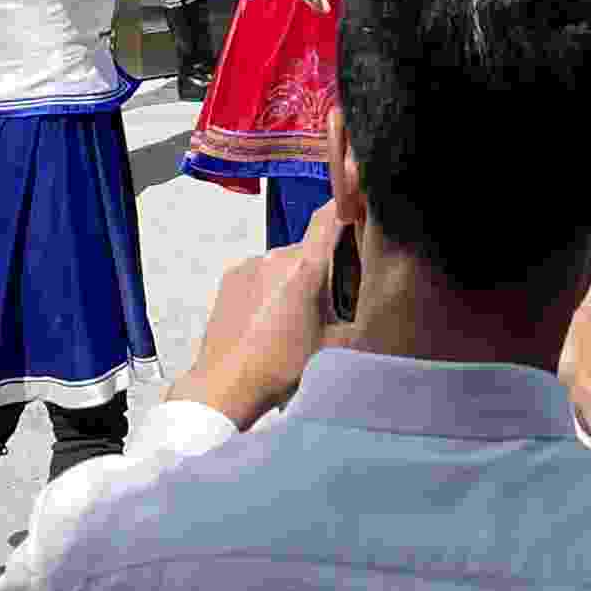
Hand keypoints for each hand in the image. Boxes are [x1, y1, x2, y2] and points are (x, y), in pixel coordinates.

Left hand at [185, 210, 338, 425]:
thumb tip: (364, 300)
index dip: (345, 207)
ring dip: (291, 279)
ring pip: (282, 262)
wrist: (227, 384)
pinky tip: (264, 320)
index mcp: (306, 268)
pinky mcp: (230, 277)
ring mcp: (250, 265)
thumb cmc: (281, 366)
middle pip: (308, 248)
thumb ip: (349, 312)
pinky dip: (267, 287)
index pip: (329, 217)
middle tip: (322, 304)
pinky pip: (259, 272)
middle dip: (318, 268)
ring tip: (288, 319)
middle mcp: (276, 256)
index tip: (357, 207)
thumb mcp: (331, 343)